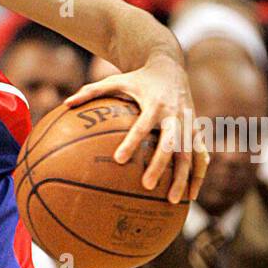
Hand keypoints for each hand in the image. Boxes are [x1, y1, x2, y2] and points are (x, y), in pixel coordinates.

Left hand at [63, 57, 208, 204]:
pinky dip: (198, 174)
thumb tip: (66, 103)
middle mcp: (174, 114)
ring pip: (190, 154)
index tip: (119, 160)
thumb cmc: (138, 77)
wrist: (170, 65)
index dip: (132, 142)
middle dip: (161, 165)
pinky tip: (192, 195)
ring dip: (184, 178)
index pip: (142, 125)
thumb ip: (91, 91)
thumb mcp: (115, 80)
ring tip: (173, 202)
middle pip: (171, 143)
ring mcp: (189, 123)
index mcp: (154, 104)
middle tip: (147, 186)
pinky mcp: (197, 129)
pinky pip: (201, 154)